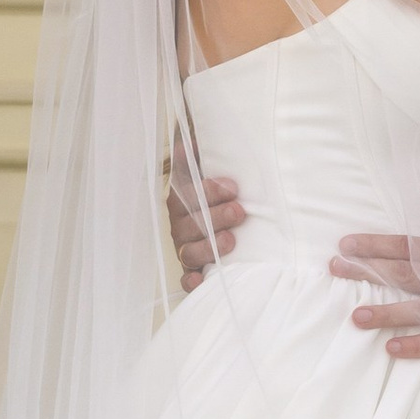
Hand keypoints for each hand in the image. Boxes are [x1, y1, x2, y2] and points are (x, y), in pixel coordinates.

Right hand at [169, 155, 244, 290]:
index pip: (188, 192)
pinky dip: (191, 281)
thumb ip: (205, 152)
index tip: (233, 187)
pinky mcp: (192, 269)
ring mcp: (185, 247)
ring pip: (189, 251)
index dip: (208, 190)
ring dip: (209, 246)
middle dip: (215, 217)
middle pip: (190, 223)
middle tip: (239, 211)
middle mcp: (180, 223)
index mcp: (182, 197)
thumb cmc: (223, 191)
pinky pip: (186, 279)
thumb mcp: (214, 167)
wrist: (222, 213)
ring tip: (231, 241)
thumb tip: (196, 137)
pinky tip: (201, 280)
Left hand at [329, 192, 419, 360]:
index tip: (346, 245)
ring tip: (355, 317)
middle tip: (335, 269)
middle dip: (367, 272)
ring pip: (419, 310)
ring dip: (386, 313)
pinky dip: (417, 346)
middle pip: (405, 275)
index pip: (410, 248)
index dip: (376, 245)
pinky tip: (391, 348)